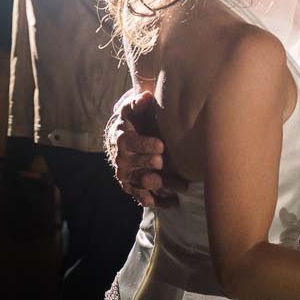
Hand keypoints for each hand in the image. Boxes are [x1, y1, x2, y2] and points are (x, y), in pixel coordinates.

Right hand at [108, 91, 183, 206]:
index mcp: (122, 139)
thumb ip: (139, 103)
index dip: (145, 145)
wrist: (120, 138)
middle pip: (135, 165)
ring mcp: (127, 175)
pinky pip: (142, 197)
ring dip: (159, 185)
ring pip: (141, 183)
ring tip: (179, 187)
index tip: (160, 145)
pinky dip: (157, 201)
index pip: (131, 143)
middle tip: (164, 163)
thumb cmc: (132, 121)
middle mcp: (122, 160)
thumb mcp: (133, 109)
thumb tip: (146, 96)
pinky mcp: (132, 187)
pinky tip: (173, 203)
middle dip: (149, 164)